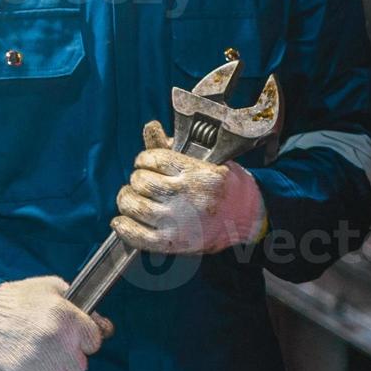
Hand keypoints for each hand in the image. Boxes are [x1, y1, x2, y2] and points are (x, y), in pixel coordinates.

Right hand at [0, 276, 109, 370]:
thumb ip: (78, 304)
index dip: (82, 342)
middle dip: (66, 360)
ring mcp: (43, 366)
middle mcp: (60, 344)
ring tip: (33, 364)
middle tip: (47, 351)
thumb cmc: (13, 300)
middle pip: (79, 366)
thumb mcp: (50, 288)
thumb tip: (101, 322)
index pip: (95, 342)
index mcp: (69, 319)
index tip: (71, 341)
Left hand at [112, 121, 265, 254]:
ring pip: (133, 205)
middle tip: (142, 182)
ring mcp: (178, 222)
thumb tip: (150, 127)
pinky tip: (123, 220)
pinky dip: (123, 226)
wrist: (246, 218)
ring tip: (135, 198)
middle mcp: (188, 197)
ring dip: (128, 199)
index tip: (146, 163)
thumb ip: (172, 148)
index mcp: (199, 173)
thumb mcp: (206, 161)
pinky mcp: (172, 242)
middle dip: (137, 179)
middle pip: (141, 181)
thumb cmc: (226, 187)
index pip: (154, 159)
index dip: (144, 159)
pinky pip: (135, 235)